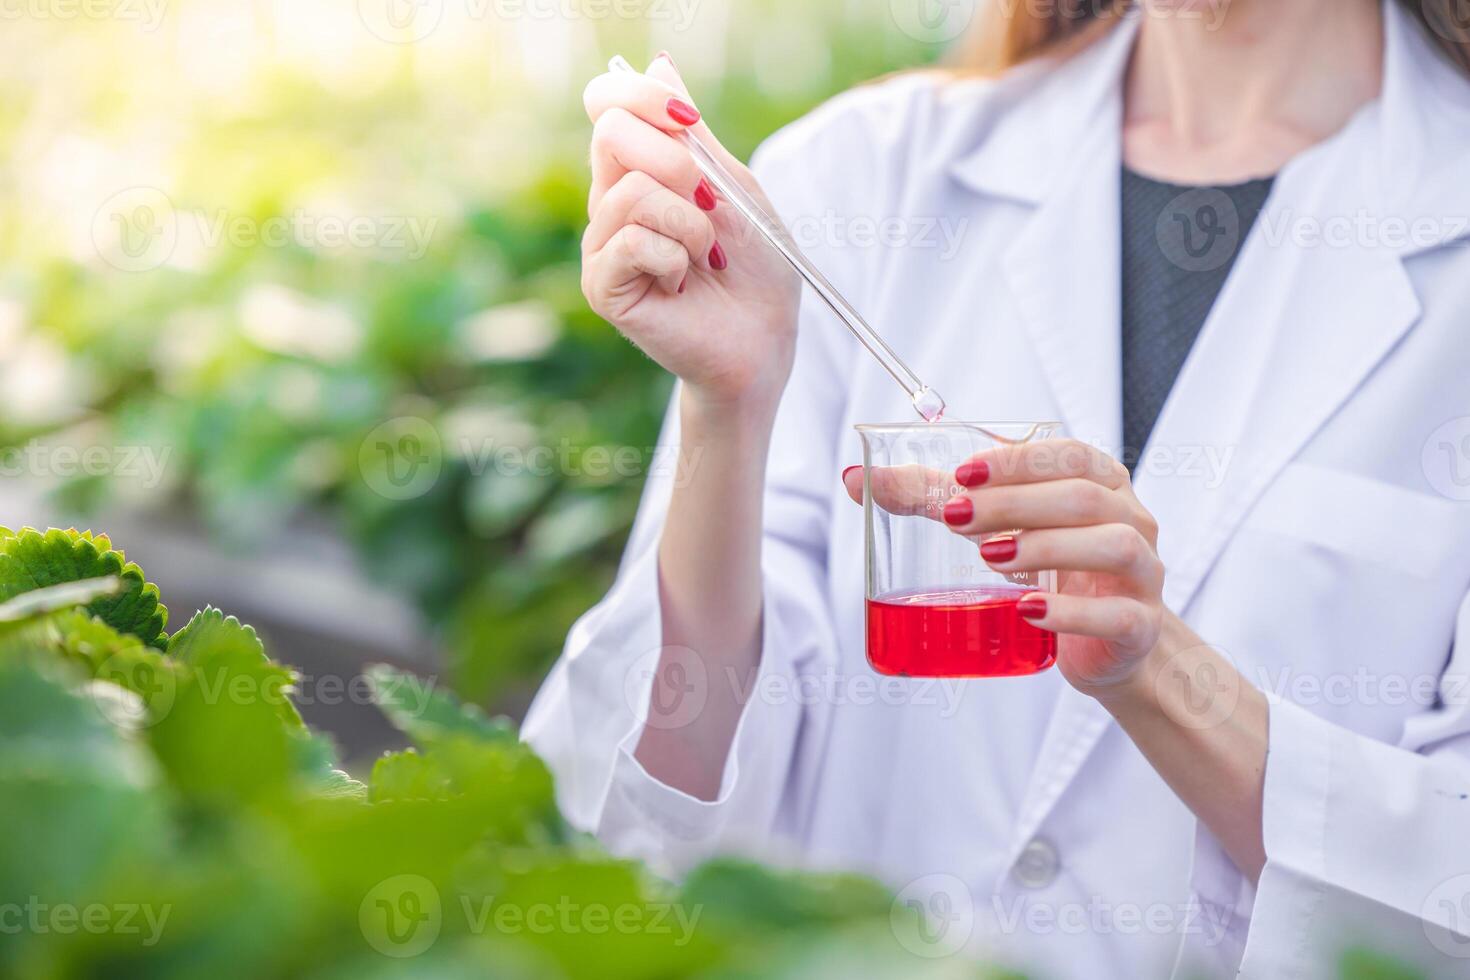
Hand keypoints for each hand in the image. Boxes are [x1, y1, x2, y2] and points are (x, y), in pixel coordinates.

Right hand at [580, 54, 799, 414]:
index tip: (690, 123)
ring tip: (707, 256)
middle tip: (713, 206)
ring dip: (690, 223)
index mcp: (638, 171)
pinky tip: (683, 284)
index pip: (608, 105)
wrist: (765, 340)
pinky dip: (674, 258)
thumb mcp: (735, 185)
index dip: (642, 97)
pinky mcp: (602, 285)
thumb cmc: (756, 268)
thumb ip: (694, 134)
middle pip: (610, 134)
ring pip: (629, 193)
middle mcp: (610, 202)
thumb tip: (660, 65)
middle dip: (678, 163)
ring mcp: (602, 245)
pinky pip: (631, 241)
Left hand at [842, 439, 1165, 698]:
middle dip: (1015, 504)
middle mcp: (1130, 519)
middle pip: (1083, 497)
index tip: (963, 474)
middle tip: (954, 518)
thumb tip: (855, 478)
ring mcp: (1142, 573)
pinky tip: (1027, 612)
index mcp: (1100, 483)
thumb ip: (934, 498)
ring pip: (1110, 545)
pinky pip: (1116, 615)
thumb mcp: (998, 527)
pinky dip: (1069, 613)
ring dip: (1044, 548)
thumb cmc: (1050, 571)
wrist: (1109, 644)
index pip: (1069, 455)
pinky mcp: (1138, 625)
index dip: (1017, 460)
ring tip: (989, 558)